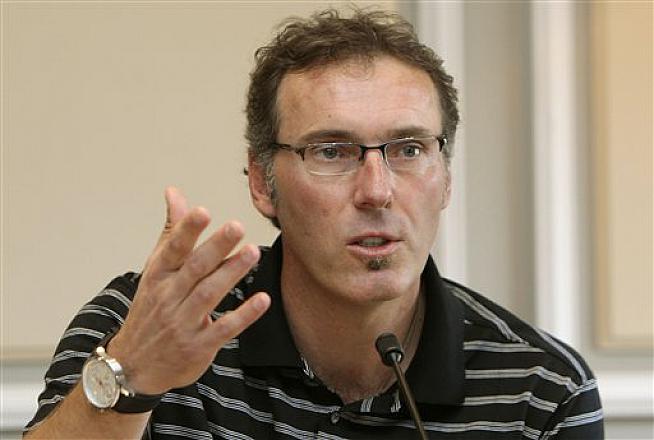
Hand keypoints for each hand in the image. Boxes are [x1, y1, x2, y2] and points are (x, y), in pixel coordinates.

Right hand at [107, 187, 269, 394]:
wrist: (133, 365)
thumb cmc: (151, 309)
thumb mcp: (156, 270)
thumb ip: (172, 232)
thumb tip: (175, 192)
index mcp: (158, 276)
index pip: (172, 249)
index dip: (186, 230)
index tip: (202, 211)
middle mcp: (168, 297)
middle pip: (194, 268)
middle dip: (216, 247)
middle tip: (237, 226)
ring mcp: (183, 323)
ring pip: (208, 294)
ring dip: (231, 273)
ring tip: (252, 253)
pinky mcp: (199, 346)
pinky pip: (224, 328)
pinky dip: (244, 315)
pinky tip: (263, 300)